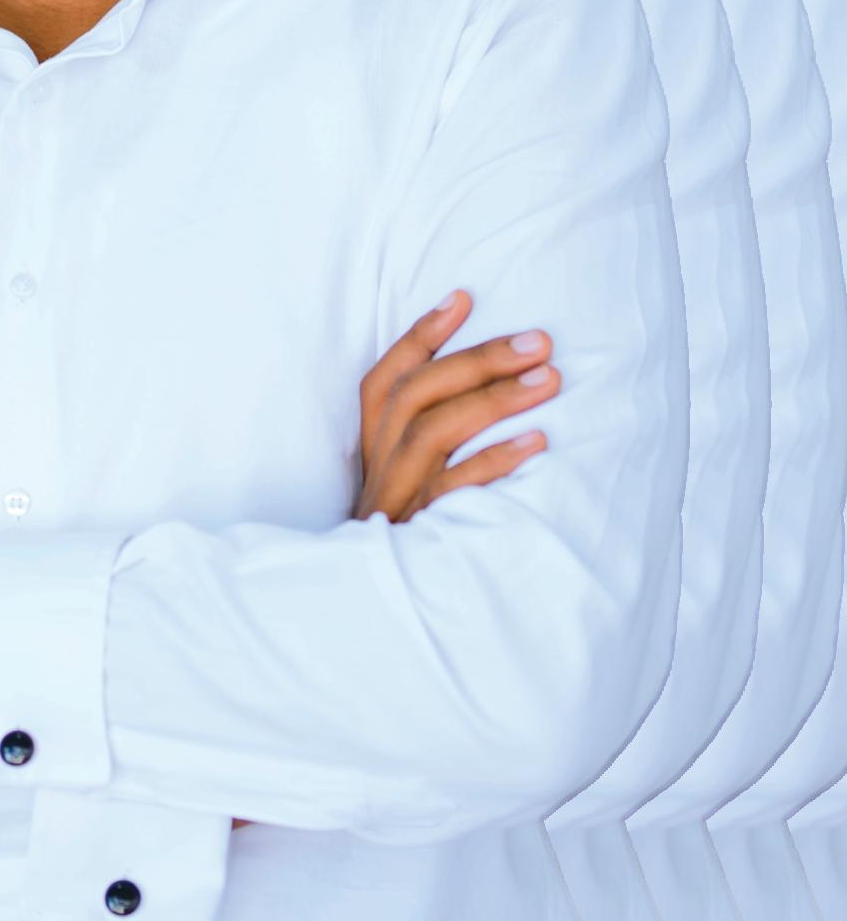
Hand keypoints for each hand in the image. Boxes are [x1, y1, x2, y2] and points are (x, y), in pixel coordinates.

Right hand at [353, 290, 558, 523]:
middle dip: (476, 358)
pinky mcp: (421, 536)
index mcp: (371, 451)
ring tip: (550, 378)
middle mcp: (378, 469)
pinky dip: (493, 463)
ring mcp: (397, 501)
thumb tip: (496, 386)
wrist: (379, 623)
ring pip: (432, 431)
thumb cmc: (412, 542)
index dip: (420, 335)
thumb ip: (430, 442)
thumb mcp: (408, 488)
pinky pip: (455, 492)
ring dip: (492, 399)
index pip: (384, 379)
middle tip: (539, 339)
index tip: (464, 296)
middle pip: (415, 395)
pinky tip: (537, 444)